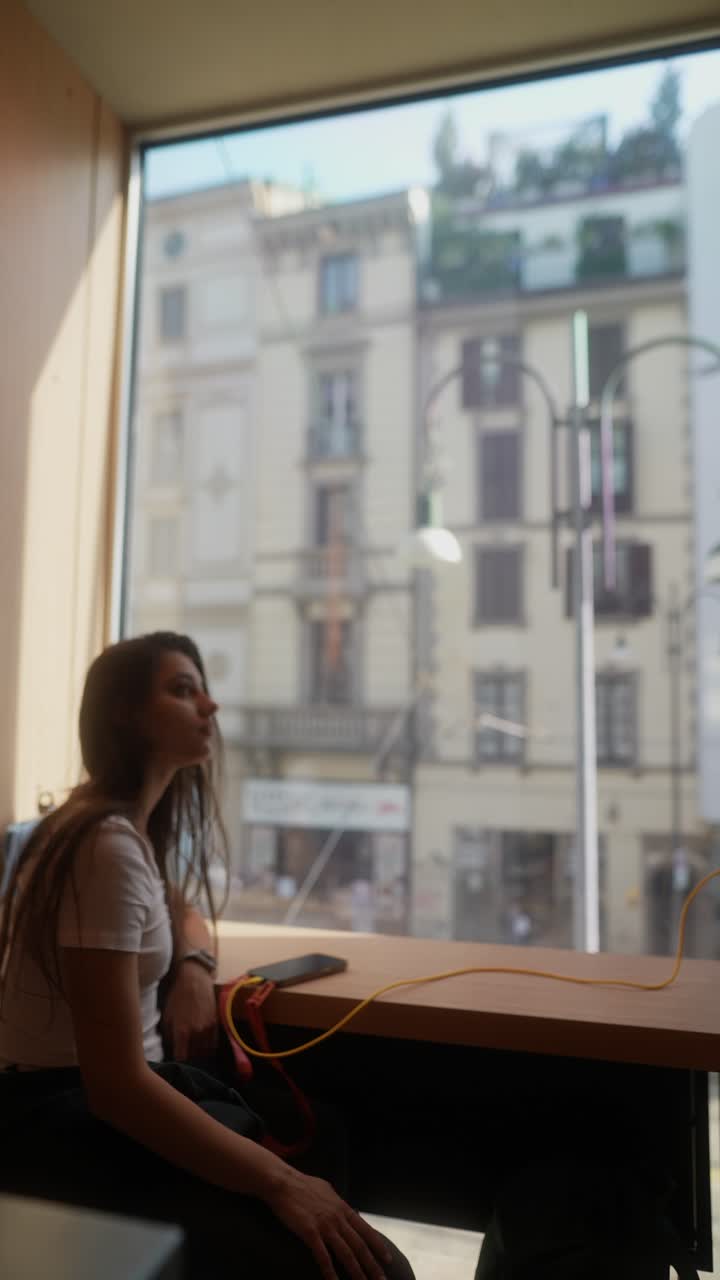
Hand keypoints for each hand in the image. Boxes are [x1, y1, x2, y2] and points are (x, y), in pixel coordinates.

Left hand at [161, 960, 218, 1061]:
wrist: (195, 981)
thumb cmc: (177, 997)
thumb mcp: (167, 1015)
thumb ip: (168, 1034)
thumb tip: (169, 1047)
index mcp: (182, 1031)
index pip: (181, 1057)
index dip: (178, 1060)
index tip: (176, 1059)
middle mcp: (197, 1032)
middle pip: (194, 1056)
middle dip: (189, 1058)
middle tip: (185, 1056)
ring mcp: (208, 1028)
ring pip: (205, 1051)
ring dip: (199, 1054)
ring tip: (194, 1053)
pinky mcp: (216, 1024)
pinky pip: (214, 1043)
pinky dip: (209, 1048)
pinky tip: (204, 1047)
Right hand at [264, 1166, 392, 1279]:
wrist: (283, 1182)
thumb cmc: (303, 1185)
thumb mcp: (328, 1191)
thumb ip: (339, 1204)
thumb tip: (348, 1212)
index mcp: (343, 1208)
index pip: (366, 1231)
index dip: (378, 1246)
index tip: (388, 1259)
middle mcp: (338, 1218)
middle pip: (359, 1246)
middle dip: (372, 1265)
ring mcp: (325, 1225)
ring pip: (346, 1253)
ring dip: (357, 1272)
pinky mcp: (310, 1232)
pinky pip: (323, 1256)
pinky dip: (330, 1272)